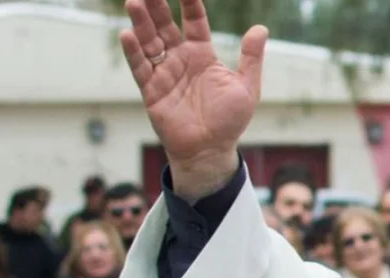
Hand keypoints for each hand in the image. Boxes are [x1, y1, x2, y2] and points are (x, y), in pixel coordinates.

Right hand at [120, 0, 267, 201]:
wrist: (210, 150)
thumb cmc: (229, 120)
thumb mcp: (246, 87)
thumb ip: (251, 58)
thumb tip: (260, 28)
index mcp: (203, 54)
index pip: (194, 22)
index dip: (190, 3)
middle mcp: (181, 59)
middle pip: (165, 25)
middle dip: (157, 6)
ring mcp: (164, 73)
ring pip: (149, 41)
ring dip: (141, 22)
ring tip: (134, 2)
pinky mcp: (151, 90)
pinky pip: (140, 67)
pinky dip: (134, 51)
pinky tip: (128, 34)